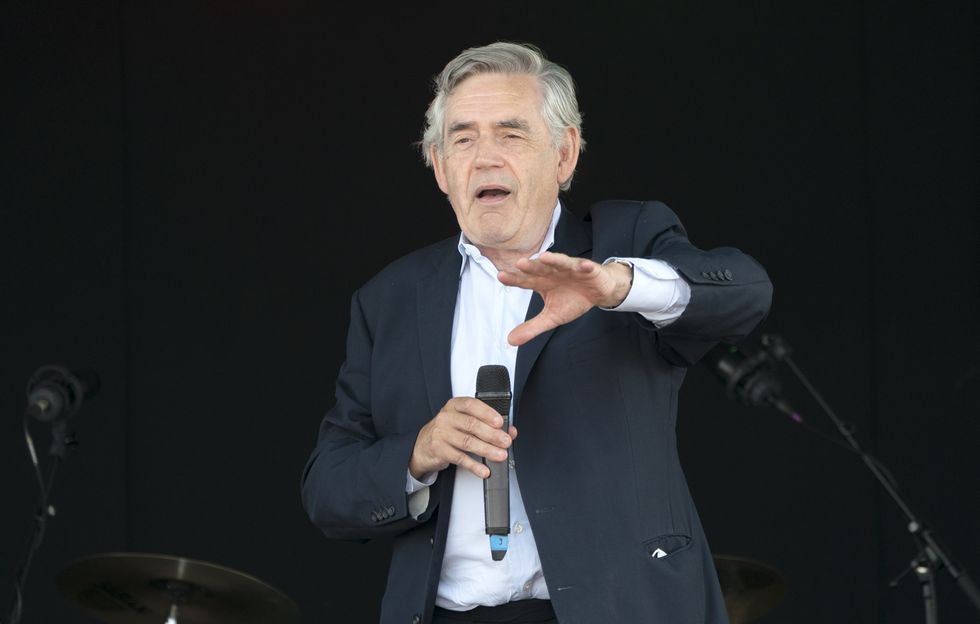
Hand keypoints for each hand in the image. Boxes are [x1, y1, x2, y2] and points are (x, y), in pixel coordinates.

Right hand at [409, 397, 517, 479]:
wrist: (423, 446)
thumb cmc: (448, 431)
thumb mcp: (464, 422)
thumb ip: (487, 424)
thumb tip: (510, 431)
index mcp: (454, 406)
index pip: (471, 405)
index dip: (487, 413)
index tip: (499, 422)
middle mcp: (446, 417)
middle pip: (471, 425)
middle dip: (492, 434)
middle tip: (505, 442)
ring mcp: (441, 433)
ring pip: (467, 442)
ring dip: (486, 450)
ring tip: (499, 455)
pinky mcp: (439, 450)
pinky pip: (459, 458)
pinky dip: (474, 465)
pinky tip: (483, 469)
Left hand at [498, 251, 632, 345]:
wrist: (597, 292)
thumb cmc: (572, 300)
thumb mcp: (551, 317)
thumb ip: (531, 327)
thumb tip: (510, 341)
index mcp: (542, 282)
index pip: (525, 280)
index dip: (514, 279)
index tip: (501, 276)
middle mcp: (553, 272)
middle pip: (540, 269)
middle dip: (531, 266)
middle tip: (520, 264)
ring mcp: (570, 269)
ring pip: (561, 263)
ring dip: (554, 260)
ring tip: (545, 257)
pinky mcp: (588, 269)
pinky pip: (586, 267)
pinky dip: (585, 266)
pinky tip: (584, 266)